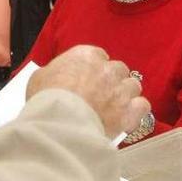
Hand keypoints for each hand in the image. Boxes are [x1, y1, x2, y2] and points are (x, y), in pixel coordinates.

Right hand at [26, 45, 149, 136]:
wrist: (58, 124)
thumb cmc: (46, 101)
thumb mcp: (39, 78)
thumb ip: (53, 73)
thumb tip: (55, 78)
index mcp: (86, 56)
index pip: (99, 56)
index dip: (95, 70)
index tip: (90, 79)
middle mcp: (107, 69)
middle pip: (118, 70)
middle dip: (112, 82)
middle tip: (101, 95)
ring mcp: (120, 89)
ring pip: (132, 86)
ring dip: (125, 95)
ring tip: (114, 108)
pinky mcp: (129, 111)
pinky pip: (142, 105)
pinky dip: (136, 112)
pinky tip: (127, 118)